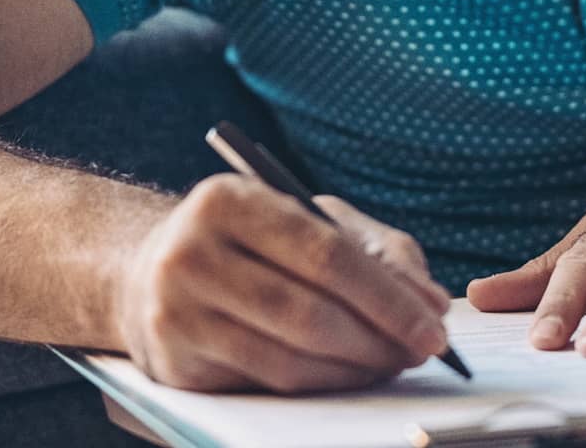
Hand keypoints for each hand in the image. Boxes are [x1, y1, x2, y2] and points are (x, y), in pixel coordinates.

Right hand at [118, 174, 452, 392]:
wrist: (151, 273)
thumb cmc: (251, 243)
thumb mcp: (308, 219)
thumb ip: (378, 251)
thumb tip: (431, 304)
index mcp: (228, 201)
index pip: (325, 254)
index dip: (387, 296)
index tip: (434, 324)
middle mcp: (191, 253)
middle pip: (309, 311)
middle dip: (379, 338)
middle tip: (421, 350)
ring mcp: (176, 310)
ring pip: (290, 356)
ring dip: (356, 367)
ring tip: (391, 362)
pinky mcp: (176, 361)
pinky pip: (269, 382)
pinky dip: (322, 384)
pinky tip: (349, 373)